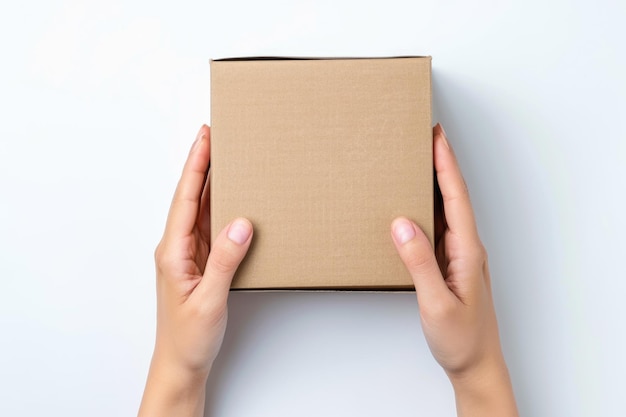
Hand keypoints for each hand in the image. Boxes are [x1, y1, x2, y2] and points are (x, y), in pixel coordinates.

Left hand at [138, 125, 252, 416]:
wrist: (182, 363)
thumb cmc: (188, 337)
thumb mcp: (209, 300)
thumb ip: (226, 261)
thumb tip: (241, 224)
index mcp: (173, 251)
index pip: (186, 198)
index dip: (196, 165)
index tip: (205, 137)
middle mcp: (178, 247)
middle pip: (191, 196)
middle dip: (202, 163)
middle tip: (216, 134)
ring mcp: (189, 254)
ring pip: (201, 209)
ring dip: (211, 182)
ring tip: (225, 156)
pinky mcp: (201, 263)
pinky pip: (211, 227)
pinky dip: (220, 206)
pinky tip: (231, 196)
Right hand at [391, 124, 517, 415]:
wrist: (476, 365)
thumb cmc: (461, 339)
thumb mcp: (437, 303)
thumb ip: (420, 263)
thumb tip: (402, 225)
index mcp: (467, 252)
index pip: (456, 199)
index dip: (447, 165)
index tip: (437, 137)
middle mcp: (466, 248)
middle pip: (454, 197)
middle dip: (442, 164)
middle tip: (425, 137)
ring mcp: (458, 257)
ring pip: (446, 210)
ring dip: (435, 184)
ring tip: (418, 162)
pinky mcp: (449, 266)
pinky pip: (437, 228)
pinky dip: (427, 209)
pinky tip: (414, 207)